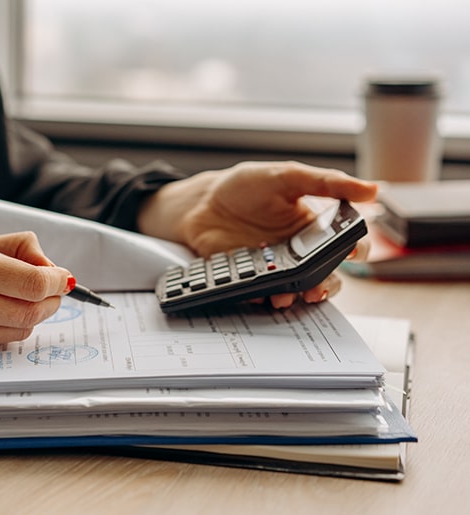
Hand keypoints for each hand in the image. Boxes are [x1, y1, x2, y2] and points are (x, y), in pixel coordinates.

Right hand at [0, 232, 72, 353]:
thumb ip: (10, 247)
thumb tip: (49, 265)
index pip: (31, 282)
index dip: (56, 280)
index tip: (62, 276)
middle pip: (32, 311)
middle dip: (51, 300)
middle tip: (52, 288)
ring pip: (19, 330)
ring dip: (34, 314)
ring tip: (24, 298)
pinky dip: (9, 326)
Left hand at [137, 161, 377, 307]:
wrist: (201, 203)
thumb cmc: (245, 186)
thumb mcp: (286, 176)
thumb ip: (326, 182)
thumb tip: (371, 188)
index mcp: (315, 225)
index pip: (347, 243)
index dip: (355, 250)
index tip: (352, 252)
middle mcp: (299, 250)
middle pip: (327, 274)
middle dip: (328, 283)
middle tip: (319, 285)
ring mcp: (276, 266)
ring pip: (299, 289)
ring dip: (298, 295)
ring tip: (289, 295)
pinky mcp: (251, 278)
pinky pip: (264, 293)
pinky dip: (265, 296)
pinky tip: (262, 292)